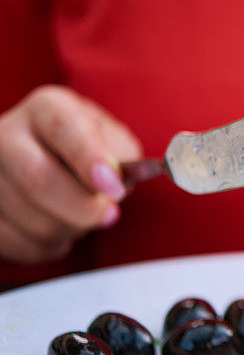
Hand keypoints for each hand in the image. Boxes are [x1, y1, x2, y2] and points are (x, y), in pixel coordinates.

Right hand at [0, 86, 141, 263]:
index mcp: (48, 108)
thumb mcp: (116, 146)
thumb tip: (112, 190)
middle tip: (109, 215)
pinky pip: (17, 242)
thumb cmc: (94, 155)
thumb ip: (121, 163)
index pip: (64, 128)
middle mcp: (7, 133)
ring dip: (70, 229)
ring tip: (82, 217)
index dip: (90, 159)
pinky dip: (48, 246)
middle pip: (36, 177)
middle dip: (81, 207)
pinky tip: (59, 227)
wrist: (63, 167)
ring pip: (29, 218)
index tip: (114, 186)